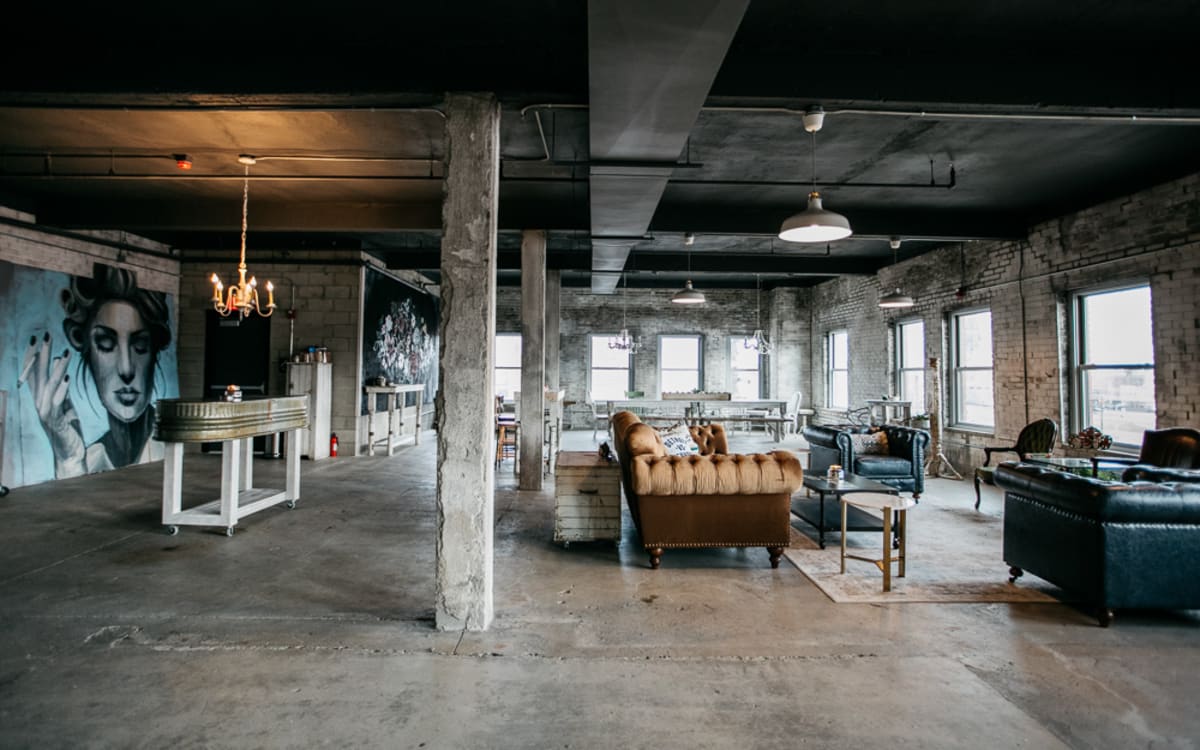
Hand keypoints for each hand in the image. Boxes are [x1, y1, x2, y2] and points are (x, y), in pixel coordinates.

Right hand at [22, 333, 86, 477]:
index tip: (35, 339)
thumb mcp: (65, 404)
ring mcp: (45, 413)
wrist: (70, 453)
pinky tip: (68, 377)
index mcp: (40, 398)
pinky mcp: (54, 421)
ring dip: (57, 368)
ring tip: (64, 353)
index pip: (33, 373)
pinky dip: (62, 389)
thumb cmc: (68, 428)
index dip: (33, 356)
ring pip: (49, 386)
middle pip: (38, 375)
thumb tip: (61, 365)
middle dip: (42, 355)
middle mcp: (38, 403)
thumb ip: (61, 387)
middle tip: (45, 337)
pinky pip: (57, 402)